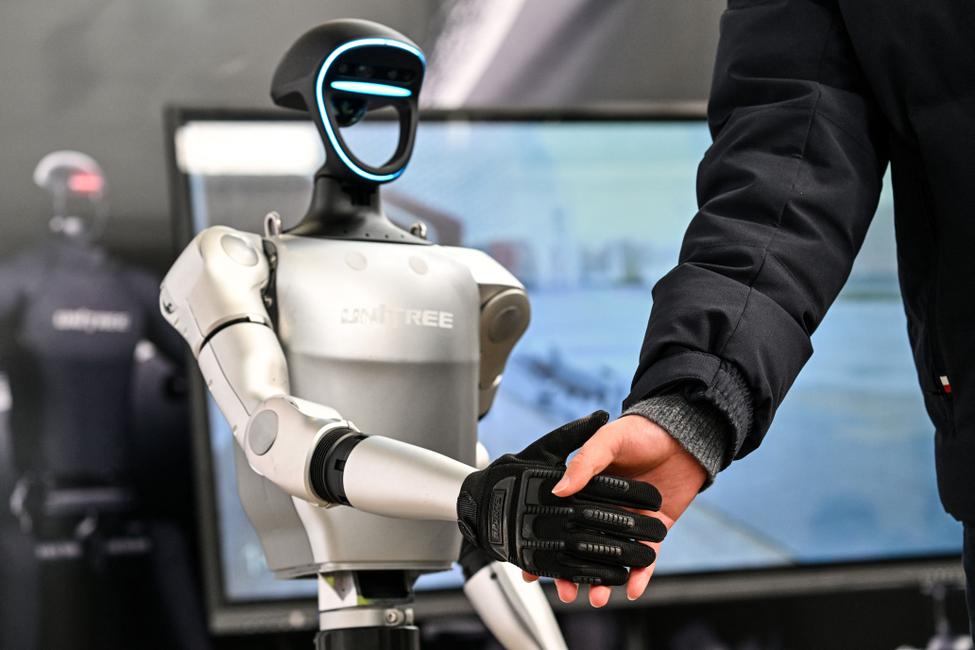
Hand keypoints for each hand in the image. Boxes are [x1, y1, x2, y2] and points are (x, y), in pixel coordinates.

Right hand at [522, 414, 706, 606]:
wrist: (685, 434)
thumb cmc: (641, 431)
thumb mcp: (608, 439)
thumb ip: (585, 462)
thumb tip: (559, 489)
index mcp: (588, 489)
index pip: (562, 521)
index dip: (546, 544)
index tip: (531, 568)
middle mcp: (606, 509)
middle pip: (584, 547)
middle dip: (572, 573)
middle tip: (565, 592)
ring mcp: (630, 521)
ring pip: (612, 558)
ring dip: (602, 581)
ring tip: (595, 597)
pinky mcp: (655, 529)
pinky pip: (645, 558)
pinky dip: (639, 576)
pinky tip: (631, 589)